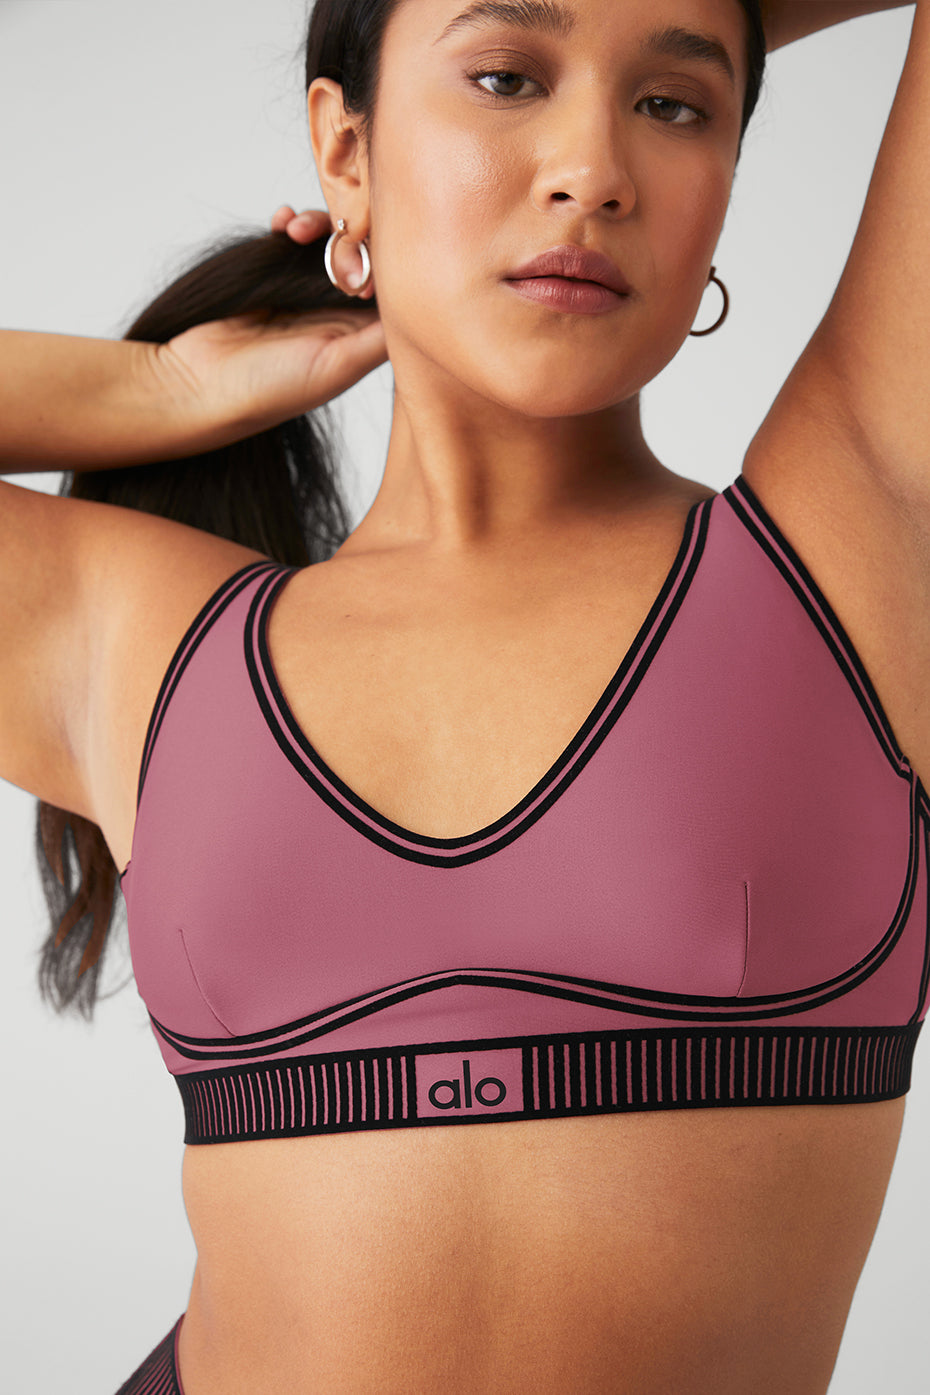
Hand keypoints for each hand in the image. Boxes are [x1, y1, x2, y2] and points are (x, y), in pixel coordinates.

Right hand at [151, 207, 385, 436]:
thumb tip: (422, 306)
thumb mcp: (337, 366)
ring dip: (319, 224)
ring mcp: (306, 294)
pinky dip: (291, 223)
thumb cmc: (270, 389)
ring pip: (329, 242)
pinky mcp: (274, 278)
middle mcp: (338, 314)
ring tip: (298, 229)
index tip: (369, 248)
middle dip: (352, 234)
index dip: (387, 258)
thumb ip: (379, 338)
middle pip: (363, 256)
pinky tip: (281, 223)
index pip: (392, 287)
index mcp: (360, 337)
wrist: (200, 386)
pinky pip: (292, 239)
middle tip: (334, 231)